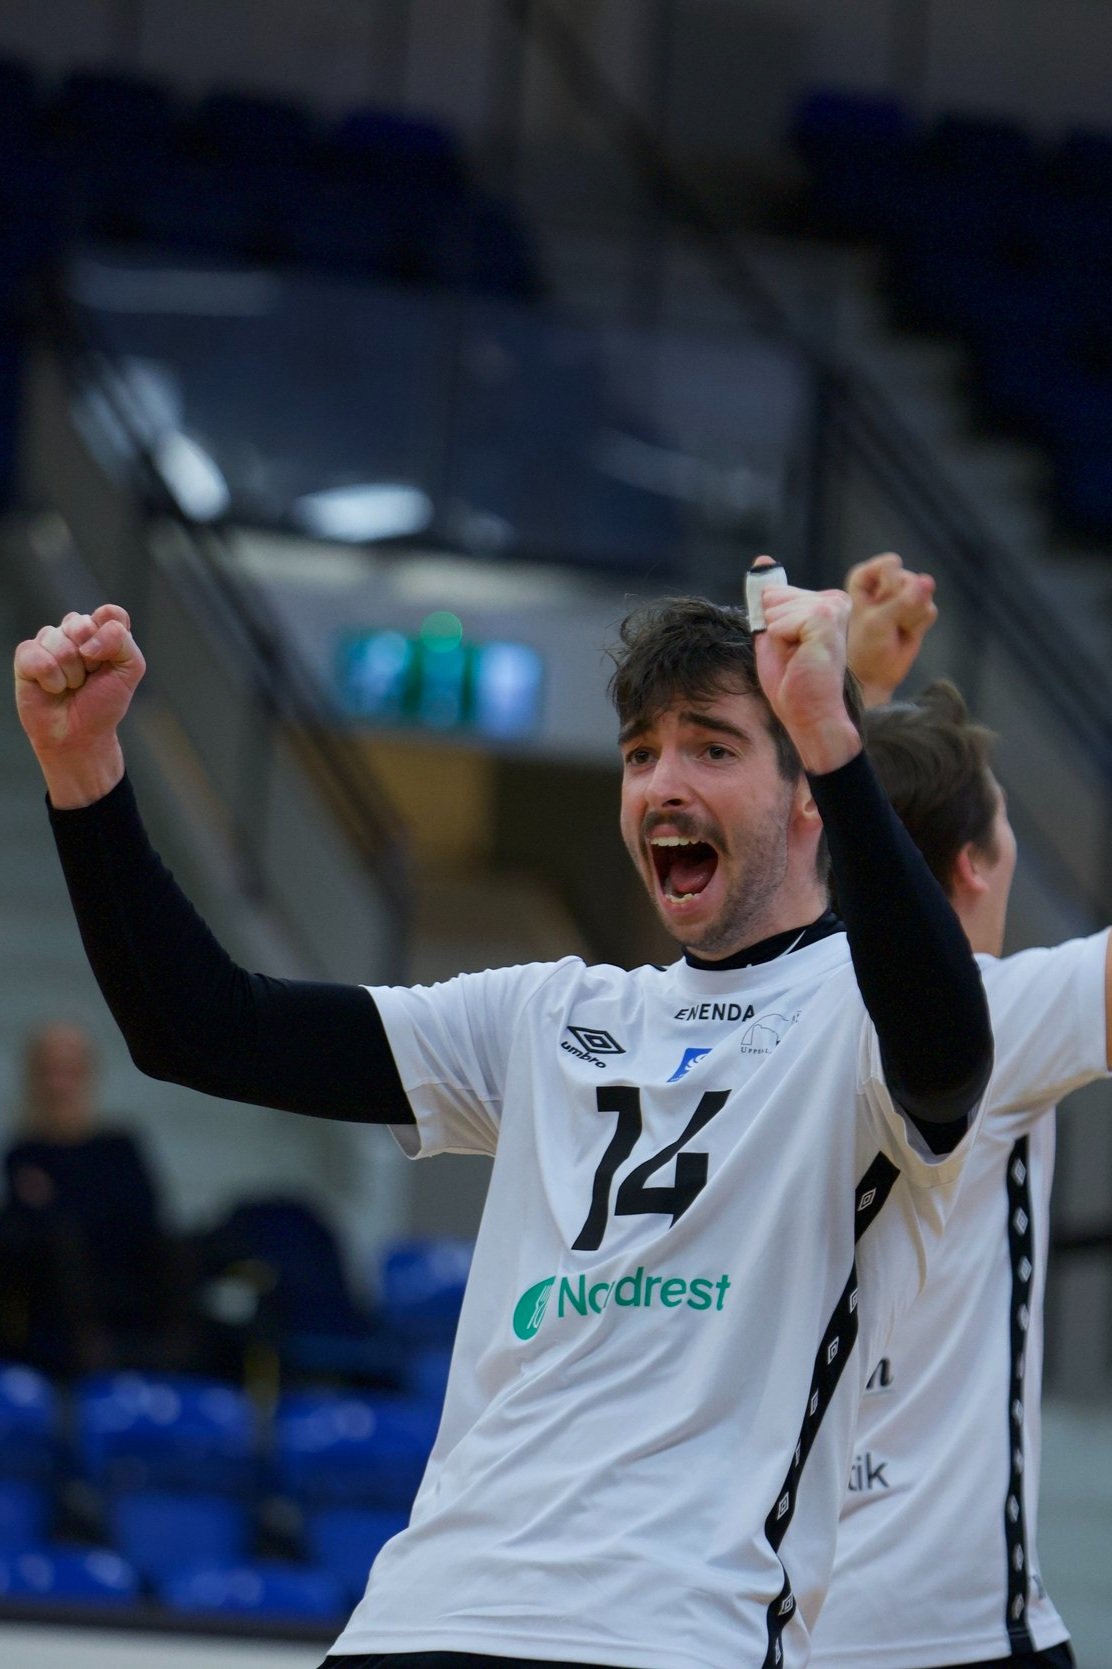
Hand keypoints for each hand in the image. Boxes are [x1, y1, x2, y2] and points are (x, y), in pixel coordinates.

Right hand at [13, 604, 145, 806]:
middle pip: (82, 624)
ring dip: (71, 674)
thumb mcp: (130, 670)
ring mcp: (49, 642)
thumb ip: (121, 642)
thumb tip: (87, 641)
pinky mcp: (26, 657)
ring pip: (60, 642)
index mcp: (102, 631)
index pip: (110, 614)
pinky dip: (51, 680)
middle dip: (91, 660)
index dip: (111, 637)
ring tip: (70, 686)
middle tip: (89, 679)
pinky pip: (37, 657)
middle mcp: (74, 632)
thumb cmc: (103, 703)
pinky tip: (52, 689)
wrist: (80, 735)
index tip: (110, 662)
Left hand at [752, 564, 859, 773]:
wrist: (810, 715)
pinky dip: (779, 644)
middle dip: (772, 631)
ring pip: (773, 608)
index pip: (774, 593)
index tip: (791, 649)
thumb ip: (768, 601)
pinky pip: (777, 622)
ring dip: (776, 640)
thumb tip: (762, 560)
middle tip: (793, 657)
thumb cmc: (793, 683)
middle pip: (772, 597)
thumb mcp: (773, 634)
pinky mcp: (823, 619)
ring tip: (797, 660)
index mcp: (827, 601)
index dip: (771, 626)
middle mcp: (835, 599)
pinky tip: (800, 659)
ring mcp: (832, 607)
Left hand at [845, 552, 936, 706]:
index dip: (890, 586)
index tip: (879, 605)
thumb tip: (929, 581)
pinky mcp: (918, 611)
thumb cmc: (864, 646)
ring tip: (894, 629)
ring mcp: (903, 595)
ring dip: (910, 617)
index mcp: (865, 577)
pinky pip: (930, 610)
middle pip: (910, 579)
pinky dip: (919, 625)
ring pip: (924, 594)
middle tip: (886, 623)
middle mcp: (884, 581)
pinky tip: (905, 633)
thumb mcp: (878, 621)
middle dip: (902, 605)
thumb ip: (903, 600)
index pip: (891, 563)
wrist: (872, 674)